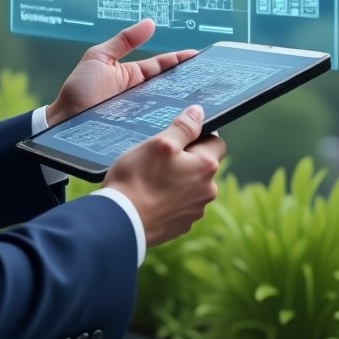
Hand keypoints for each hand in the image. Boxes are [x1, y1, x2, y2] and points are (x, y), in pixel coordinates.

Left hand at [46, 18, 196, 127]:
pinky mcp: (138, 129)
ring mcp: (140, 112)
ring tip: (205, 101)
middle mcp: (141, 94)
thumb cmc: (78, 89)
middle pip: (171, 87)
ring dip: (183, 105)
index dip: (183, 61)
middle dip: (191, 83)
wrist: (62, 121)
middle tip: (214, 80)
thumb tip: (151, 22)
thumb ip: (124, 41)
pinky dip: (170, 123)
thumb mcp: (99, 57)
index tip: (204, 58)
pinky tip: (183, 122)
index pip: (164, 66)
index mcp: (134, 76)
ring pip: (167, 107)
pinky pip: (157, 124)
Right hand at [103, 105, 225, 246]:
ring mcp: (194, 211)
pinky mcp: (180, 225)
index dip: (198, 135)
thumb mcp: (159, 144)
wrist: (122, 222)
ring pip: (190, 186)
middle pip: (202, 165)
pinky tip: (148, 197)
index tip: (177, 137)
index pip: (216, 141)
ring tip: (149, 178)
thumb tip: (199, 112)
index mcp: (206, 166)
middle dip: (185, 159)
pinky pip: (178, 205)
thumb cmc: (138, 178)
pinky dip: (168, 199)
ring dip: (176, 180)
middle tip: (158, 157)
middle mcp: (207, 191)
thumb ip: (183, 127)